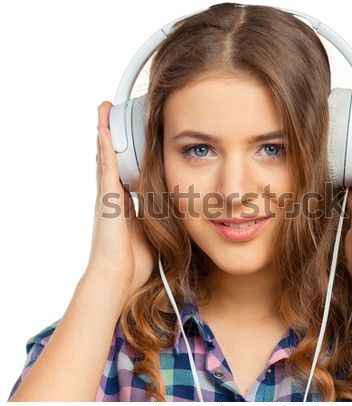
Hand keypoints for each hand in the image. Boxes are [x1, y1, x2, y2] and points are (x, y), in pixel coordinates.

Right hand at [85, 101, 153, 299]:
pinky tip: (103, 126)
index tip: (129, 141)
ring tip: (104, 110)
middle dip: (111, 138)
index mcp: (124, 204)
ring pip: (105, 156)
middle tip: (110, 114)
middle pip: (111, 159)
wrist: (119, 275)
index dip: (125, 156)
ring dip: (105, 132)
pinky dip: (103, 145)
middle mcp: (113, 196)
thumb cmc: (135, 261)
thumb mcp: (153, 232)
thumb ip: (159, 218)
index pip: (125, 173)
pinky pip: (106, 165)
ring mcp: (107, 195)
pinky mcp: (106, 197)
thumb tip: (175, 212)